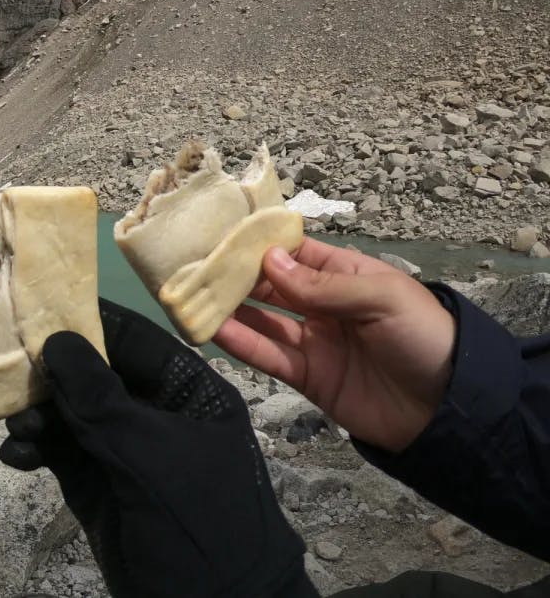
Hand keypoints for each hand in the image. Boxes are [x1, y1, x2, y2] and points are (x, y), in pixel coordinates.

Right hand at [0, 299, 309, 597]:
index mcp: (188, 392)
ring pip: (69, 413)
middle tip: (10, 373)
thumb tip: (55, 340)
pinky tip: (16, 457)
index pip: (134, 340)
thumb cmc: (194, 522)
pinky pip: (60, 451)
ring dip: (36, 415)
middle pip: (93, 374)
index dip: (87, 323)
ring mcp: (124, 451)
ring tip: (16, 427)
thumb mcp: (146, 455)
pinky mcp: (98, 485)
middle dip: (51, 374)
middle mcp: (154, 413)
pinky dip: (35, 450)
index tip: (37, 308)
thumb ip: (98, 397)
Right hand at [212, 239, 454, 452]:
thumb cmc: (422, 336)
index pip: (294, 251)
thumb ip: (322, 285)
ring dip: (229, 307)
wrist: (449, 410)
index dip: (260, 242)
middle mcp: (322, 305)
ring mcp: (312, 341)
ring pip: (262, 319)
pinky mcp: (306, 377)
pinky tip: (212, 328)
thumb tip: (268, 261)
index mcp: (344, 275)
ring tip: (193, 293)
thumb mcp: (380, 298)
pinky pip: (267, 356)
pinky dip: (239, 342)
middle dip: (236, 273)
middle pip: (270, 284)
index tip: (221, 232)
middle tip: (195, 262)